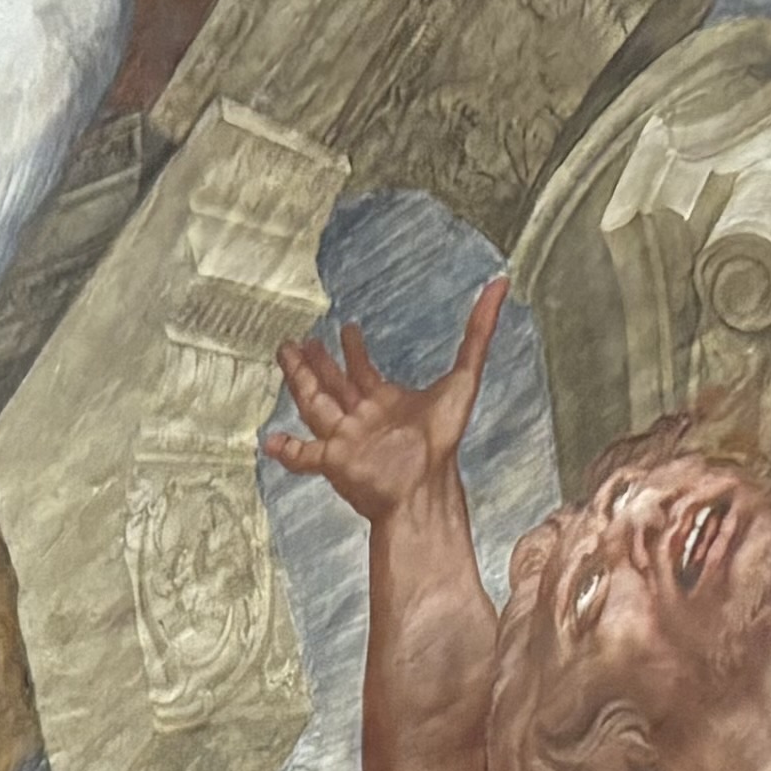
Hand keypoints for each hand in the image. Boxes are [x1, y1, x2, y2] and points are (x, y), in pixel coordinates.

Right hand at [265, 281, 503, 528]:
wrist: (424, 484)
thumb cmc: (443, 439)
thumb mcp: (465, 376)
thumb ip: (480, 332)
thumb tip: (500, 286)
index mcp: (385, 401)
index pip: (363, 371)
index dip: (353, 350)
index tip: (347, 328)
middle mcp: (362, 418)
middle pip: (331, 384)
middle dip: (314, 362)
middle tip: (297, 340)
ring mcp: (345, 439)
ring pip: (314, 405)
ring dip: (298, 381)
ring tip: (284, 356)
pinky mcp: (333, 461)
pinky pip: (305, 456)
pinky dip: (287, 450)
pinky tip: (269, 442)